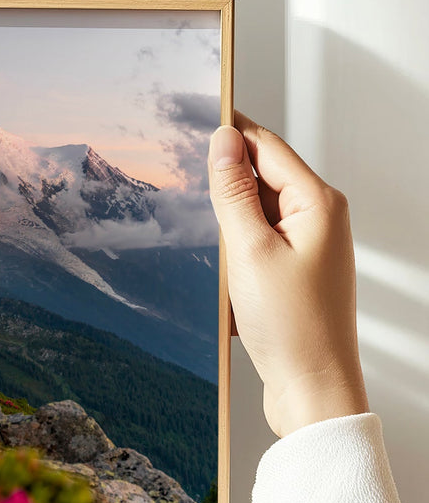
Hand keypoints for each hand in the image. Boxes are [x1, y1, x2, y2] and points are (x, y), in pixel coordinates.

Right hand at [208, 112, 368, 437]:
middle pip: (261, 175)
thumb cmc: (291, 326)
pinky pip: (258, 240)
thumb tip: (223, 141)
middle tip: (182, 177)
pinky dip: (235, 246)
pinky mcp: (295, 270)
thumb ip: (234, 192)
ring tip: (208, 242)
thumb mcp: (249, 251)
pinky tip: (220, 268)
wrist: (312, 389)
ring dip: (227, 219)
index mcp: (319, 203)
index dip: (228, 130)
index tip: (192, 113)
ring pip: (256, 210)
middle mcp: (320, 218)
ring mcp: (309, 245)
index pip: (266, 146)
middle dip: (223, 178)